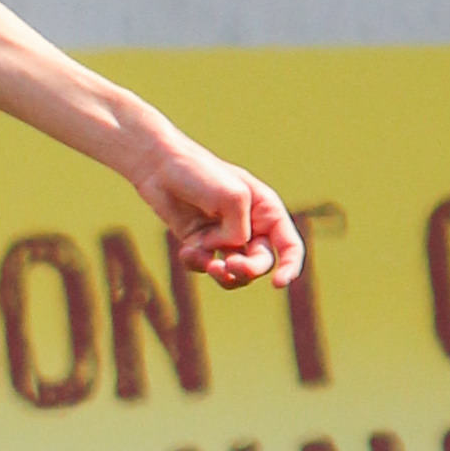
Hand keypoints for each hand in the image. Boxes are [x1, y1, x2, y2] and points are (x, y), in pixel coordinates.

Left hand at [129, 139, 304, 289]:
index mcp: (266, 210)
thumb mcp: (232, 197)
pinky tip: (186, 251)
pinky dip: (198, 264)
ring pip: (235, 273)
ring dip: (225, 275)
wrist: (159, 167)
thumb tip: (230, 252)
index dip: (290, 268)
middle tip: (230, 264)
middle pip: (261, 263)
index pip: (289, 246)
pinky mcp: (201, 244)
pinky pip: (206, 266)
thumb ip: (239, 230)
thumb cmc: (200, 173)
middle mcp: (249, 226)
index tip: (278, 283)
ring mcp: (224, 237)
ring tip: (211, 266)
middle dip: (247, 269)